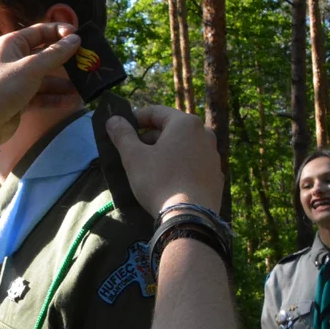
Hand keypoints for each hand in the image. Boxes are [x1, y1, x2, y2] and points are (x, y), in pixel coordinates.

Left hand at [0, 23, 79, 143]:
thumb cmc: (2, 89)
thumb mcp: (30, 69)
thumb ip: (54, 54)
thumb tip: (76, 39)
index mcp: (13, 44)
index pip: (41, 31)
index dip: (61, 32)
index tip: (81, 37)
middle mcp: (15, 59)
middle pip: (46, 55)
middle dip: (67, 60)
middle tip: (88, 62)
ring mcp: (18, 80)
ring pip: (46, 77)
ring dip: (64, 83)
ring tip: (86, 87)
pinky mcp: (21, 99)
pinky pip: (43, 95)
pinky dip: (56, 98)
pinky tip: (74, 101)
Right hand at [105, 105, 223, 215]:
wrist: (189, 216)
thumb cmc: (159, 180)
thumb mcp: (134, 157)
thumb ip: (123, 135)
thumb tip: (113, 119)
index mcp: (185, 123)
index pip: (156, 112)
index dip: (135, 119)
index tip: (121, 131)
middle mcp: (204, 134)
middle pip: (170, 129)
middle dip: (149, 138)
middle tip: (132, 154)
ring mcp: (213, 155)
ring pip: (182, 146)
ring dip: (164, 152)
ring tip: (148, 169)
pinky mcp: (216, 176)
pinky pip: (192, 164)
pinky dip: (178, 166)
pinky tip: (167, 181)